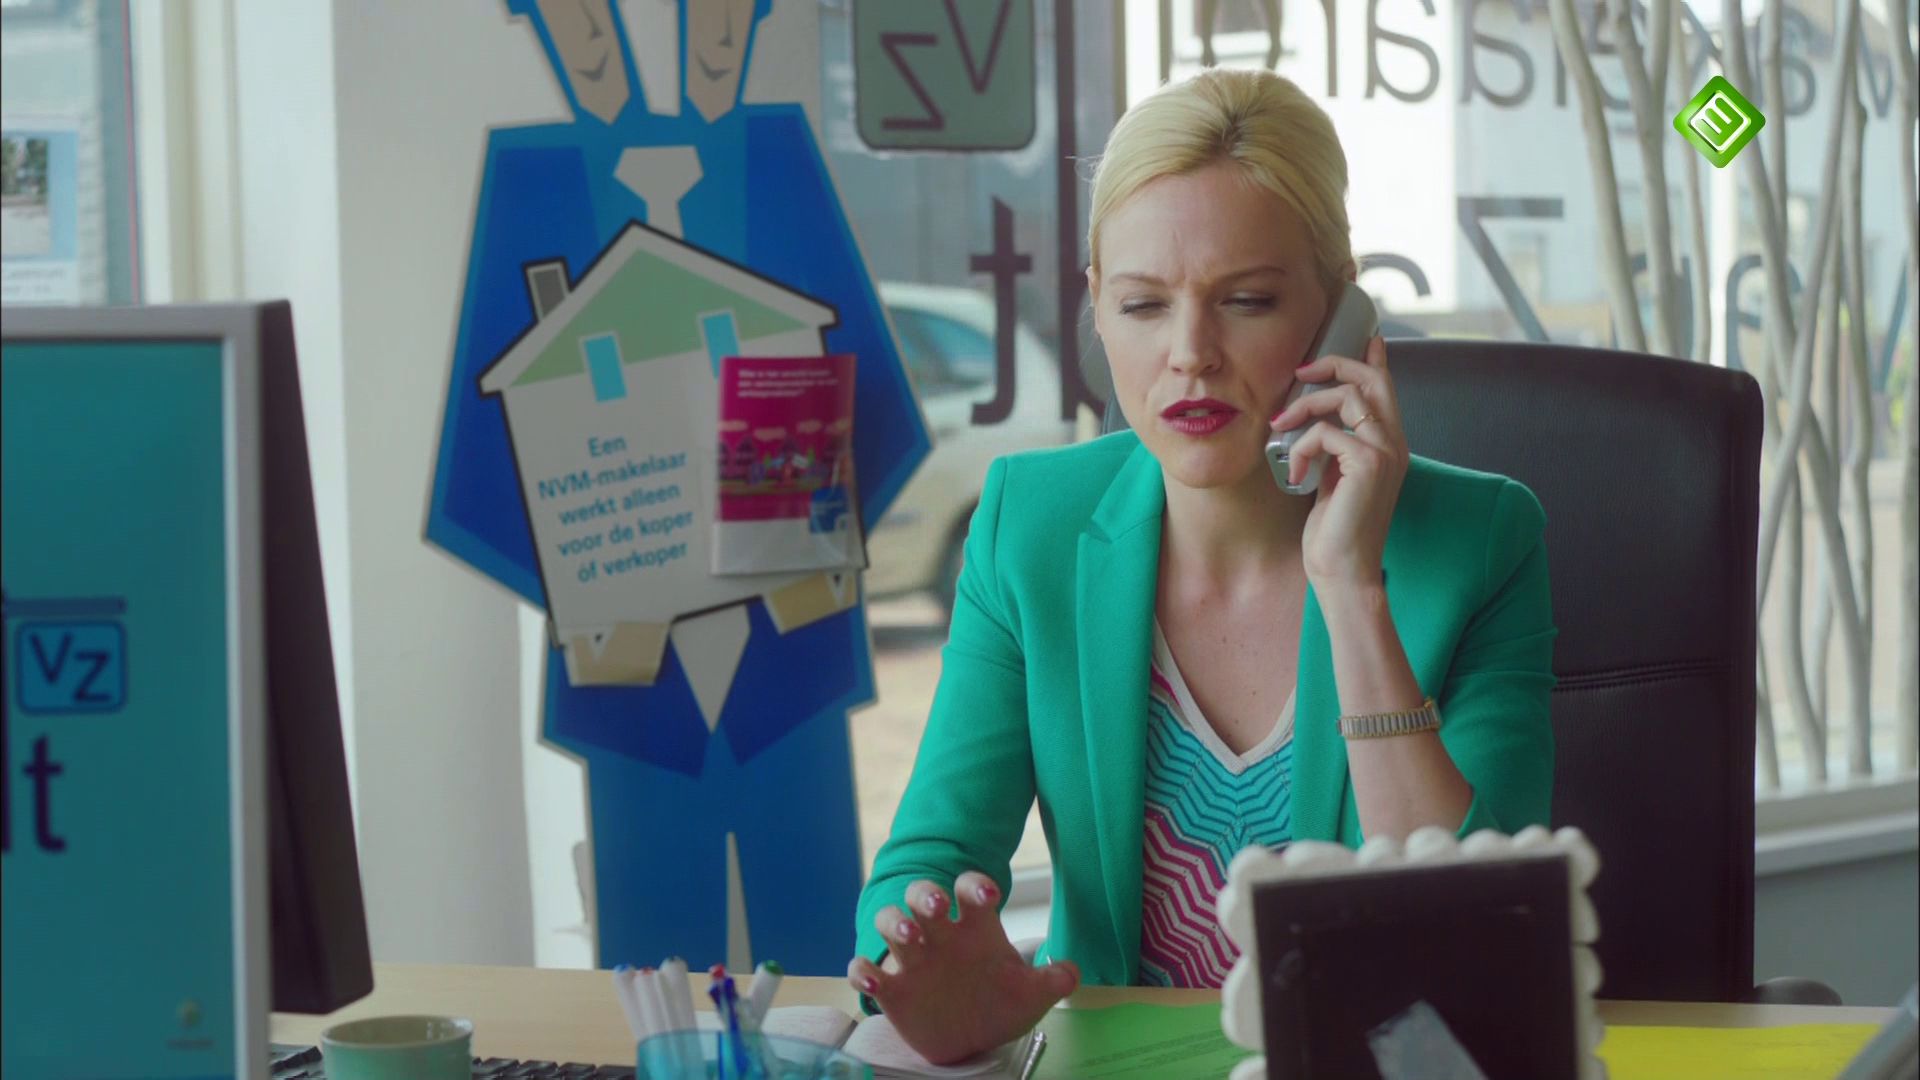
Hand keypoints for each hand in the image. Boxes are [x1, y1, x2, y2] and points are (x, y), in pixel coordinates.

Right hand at [846, 872, 1079, 1065]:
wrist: (971, 1041)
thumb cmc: (999, 1005)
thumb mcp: (1031, 995)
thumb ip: (1053, 981)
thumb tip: (1073, 971)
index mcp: (975, 930)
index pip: (971, 891)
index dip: (976, 885)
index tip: (987, 894)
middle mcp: (941, 937)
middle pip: (923, 896)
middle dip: (926, 894)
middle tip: (937, 905)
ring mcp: (913, 961)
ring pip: (890, 923)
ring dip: (894, 924)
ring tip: (908, 937)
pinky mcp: (892, 989)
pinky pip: (866, 970)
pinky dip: (863, 970)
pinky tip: (872, 979)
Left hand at [1267, 335, 1408, 589]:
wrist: (1344, 572)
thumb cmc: (1334, 532)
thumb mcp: (1333, 479)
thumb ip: (1334, 448)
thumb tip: (1315, 424)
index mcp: (1388, 446)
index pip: (1385, 389)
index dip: (1374, 359)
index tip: (1366, 337)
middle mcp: (1394, 444)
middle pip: (1370, 380)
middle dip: (1333, 365)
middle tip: (1300, 371)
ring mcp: (1385, 451)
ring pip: (1346, 398)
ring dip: (1304, 406)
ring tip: (1281, 428)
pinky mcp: (1368, 463)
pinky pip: (1325, 432)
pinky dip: (1300, 448)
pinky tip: (1295, 474)